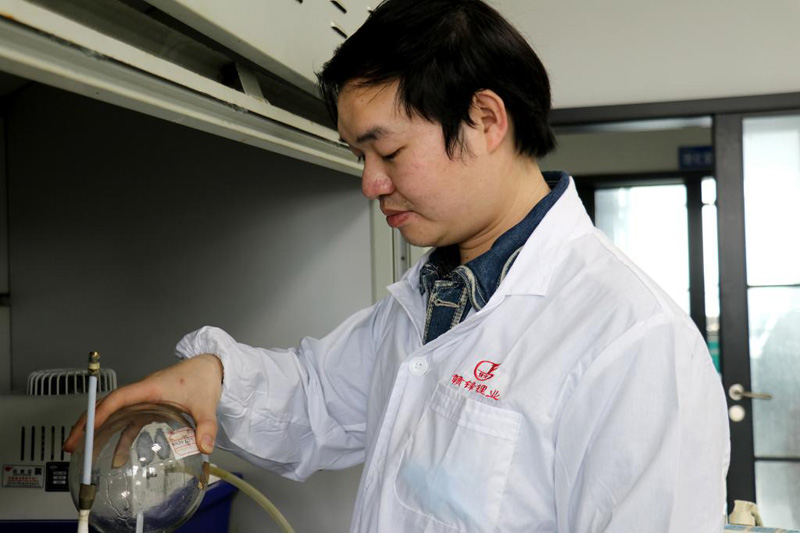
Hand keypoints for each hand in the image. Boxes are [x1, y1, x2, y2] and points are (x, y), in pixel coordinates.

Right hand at [63, 354, 223, 454]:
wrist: (209, 367)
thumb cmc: (203, 378)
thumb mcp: (206, 405)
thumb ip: (206, 426)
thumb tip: (205, 446)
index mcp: (151, 389)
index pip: (119, 398)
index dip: (100, 412)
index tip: (87, 429)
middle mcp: (142, 393)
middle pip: (107, 406)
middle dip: (87, 424)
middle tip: (71, 445)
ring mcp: (144, 400)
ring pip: (113, 414)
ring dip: (97, 431)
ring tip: (83, 452)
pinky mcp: (150, 406)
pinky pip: (128, 422)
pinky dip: (119, 437)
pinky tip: (116, 455)